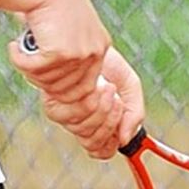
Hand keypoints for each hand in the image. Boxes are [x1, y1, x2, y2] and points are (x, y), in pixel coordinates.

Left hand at [9, 39, 144, 159]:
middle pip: (93, 143)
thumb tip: (125, 139)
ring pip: (84, 132)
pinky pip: (71, 117)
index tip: (122, 123)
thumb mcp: (129, 84)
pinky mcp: (53, 101)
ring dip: (102, 111)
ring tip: (107, 88)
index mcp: (96, 120)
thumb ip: (134, 112)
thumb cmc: (105, 60)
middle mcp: (79, 120)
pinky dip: (89, 104)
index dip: (112, 142)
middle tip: (117, 99)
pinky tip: (96, 86)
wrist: (85, 39)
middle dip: (110, 122)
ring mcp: (65, 112)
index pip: (101, 149)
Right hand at [12, 0, 109, 96]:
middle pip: (64, 91)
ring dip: (28, 68)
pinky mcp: (60, 53)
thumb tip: (55, 84)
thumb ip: (68, 52)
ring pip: (46, 82)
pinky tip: (14, 45)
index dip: (59, 89)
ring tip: (21, 47)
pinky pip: (32, 71)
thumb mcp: (67, 27)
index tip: (41, 78)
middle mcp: (94, 53)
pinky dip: (19, 60)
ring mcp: (79, 55)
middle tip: (27, 61)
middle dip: (41, 80)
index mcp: (99, 47)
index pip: (84, 90)